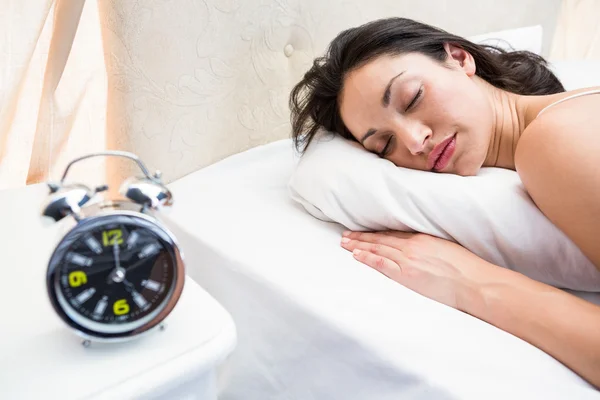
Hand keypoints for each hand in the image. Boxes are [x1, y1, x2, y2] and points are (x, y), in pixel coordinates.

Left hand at [340, 230, 501, 310]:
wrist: (474, 282)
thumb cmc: (466, 268)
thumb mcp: (446, 248)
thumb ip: (430, 246)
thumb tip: (421, 248)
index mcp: (422, 238)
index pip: (392, 234)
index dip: (375, 233)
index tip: (362, 231)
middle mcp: (412, 246)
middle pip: (380, 240)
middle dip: (361, 237)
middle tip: (345, 235)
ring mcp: (408, 260)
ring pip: (377, 250)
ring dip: (359, 246)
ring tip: (344, 244)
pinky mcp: (407, 275)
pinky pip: (382, 264)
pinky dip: (368, 259)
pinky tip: (356, 256)